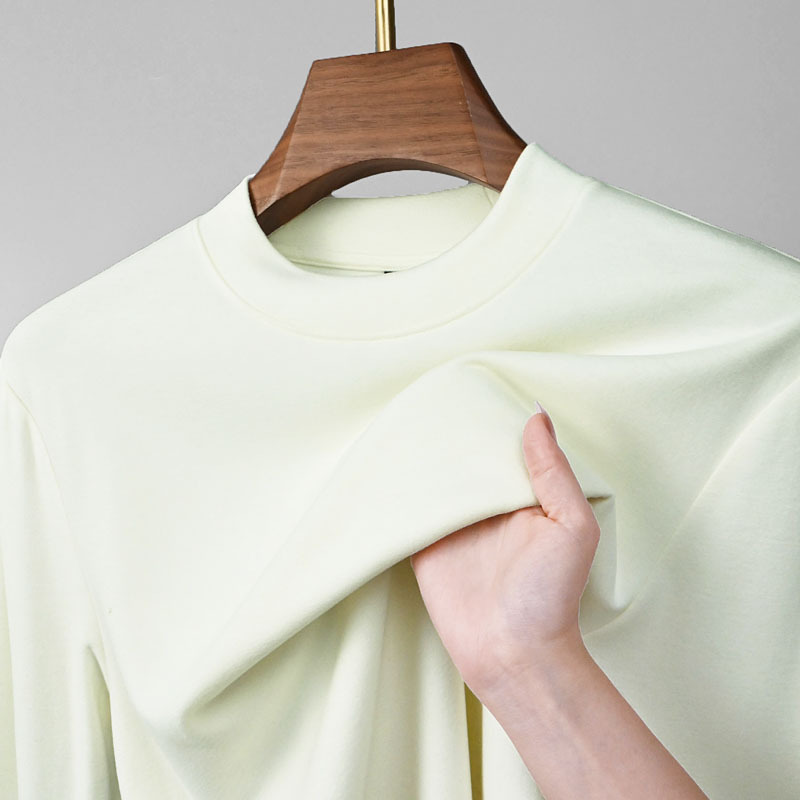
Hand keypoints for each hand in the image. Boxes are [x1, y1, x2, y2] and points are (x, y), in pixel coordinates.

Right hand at [409, 402, 600, 698]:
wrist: (512, 653)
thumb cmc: (551, 594)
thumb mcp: (571, 526)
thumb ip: (553, 472)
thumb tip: (536, 415)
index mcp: (523, 496)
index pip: (504, 446)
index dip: (492, 418)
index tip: (476, 384)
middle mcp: (487, 506)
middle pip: (466, 457)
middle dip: (453, 431)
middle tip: (432, 389)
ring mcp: (453, 524)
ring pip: (435, 477)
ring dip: (423, 455)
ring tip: (406, 415)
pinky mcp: (424, 543)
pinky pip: (408, 508)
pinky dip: (398, 488)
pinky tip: (387, 460)